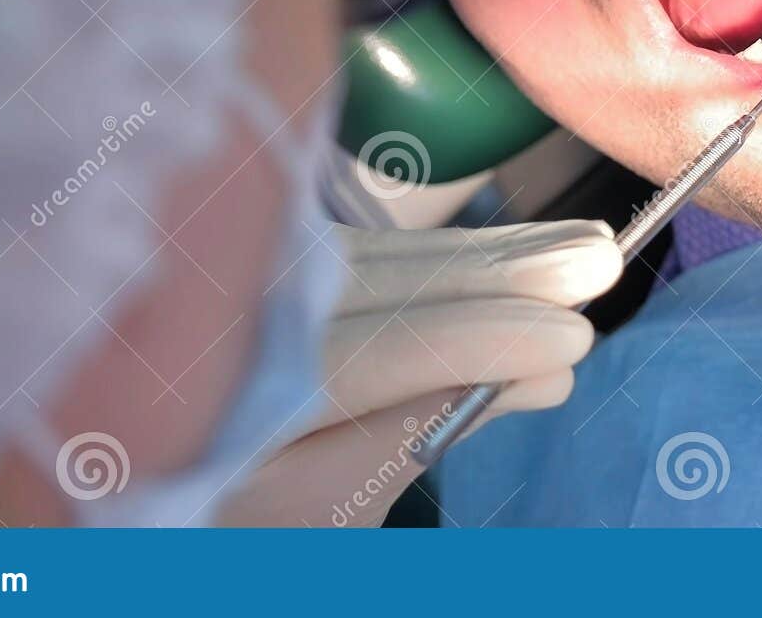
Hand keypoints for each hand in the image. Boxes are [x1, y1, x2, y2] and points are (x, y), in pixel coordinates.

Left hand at [217, 219, 620, 526]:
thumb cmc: (242, 514)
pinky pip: (376, 250)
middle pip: (388, 286)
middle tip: (600, 263)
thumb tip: (525, 375)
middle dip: (505, 276)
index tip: (568, 337)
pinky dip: (452, 252)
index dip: (474, 343)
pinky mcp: (273, 265)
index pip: (371, 358)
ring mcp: (244, 277)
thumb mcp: (324, 511)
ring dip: (495, 254)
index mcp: (228, 401)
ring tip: (586, 249)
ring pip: (390, 256)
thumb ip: (411, 439)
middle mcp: (229, 318)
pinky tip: (516, 248)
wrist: (161, 478)